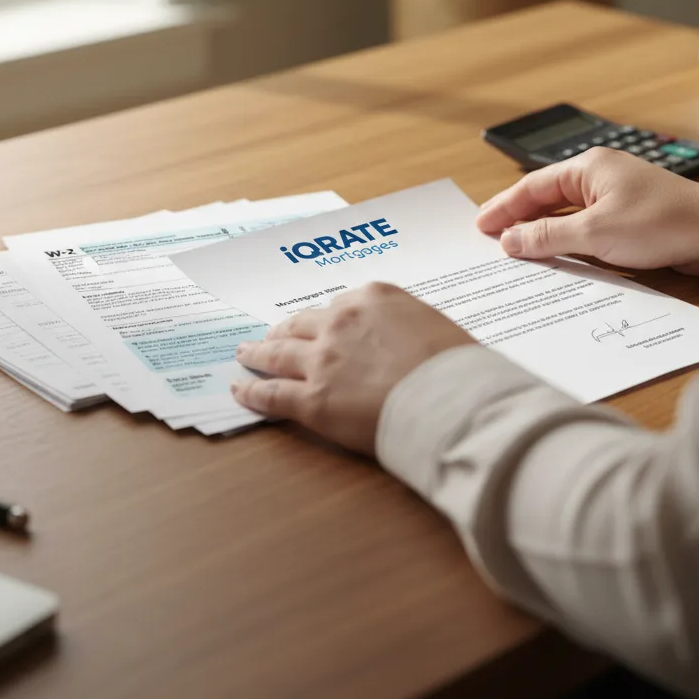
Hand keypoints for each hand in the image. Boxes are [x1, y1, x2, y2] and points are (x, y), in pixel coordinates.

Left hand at [232, 283, 474, 453]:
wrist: (452, 401)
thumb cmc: (458, 368)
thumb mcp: (434, 326)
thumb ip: (405, 327)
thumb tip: (401, 343)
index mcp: (373, 298)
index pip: (338, 306)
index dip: (324, 320)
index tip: (317, 325)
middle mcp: (340, 321)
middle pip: (300, 324)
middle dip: (284, 331)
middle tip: (273, 335)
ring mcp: (322, 360)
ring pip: (277, 354)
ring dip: (258, 353)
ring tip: (246, 354)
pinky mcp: (312, 399)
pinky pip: (271, 393)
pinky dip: (251, 391)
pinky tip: (240, 389)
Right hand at [477, 147, 698, 274]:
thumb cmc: (661, 223)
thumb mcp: (595, 233)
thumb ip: (547, 236)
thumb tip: (509, 240)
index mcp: (588, 167)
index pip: (532, 186)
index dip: (504, 207)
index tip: (480, 225)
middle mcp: (599, 176)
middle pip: (546, 197)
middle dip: (518, 218)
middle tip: (489, 238)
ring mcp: (614, 195)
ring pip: (565, 213)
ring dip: (541, 231)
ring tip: (514, 249)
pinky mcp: (628, 217)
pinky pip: (585, 226)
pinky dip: (565, 239)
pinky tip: (553, 255)